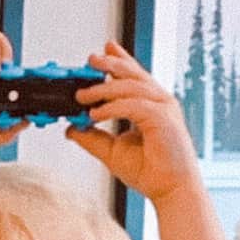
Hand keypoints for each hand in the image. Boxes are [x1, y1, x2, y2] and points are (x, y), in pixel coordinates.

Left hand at [69, 41, 198, 201]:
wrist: (169, 189)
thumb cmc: (149, 170)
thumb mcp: (111, 151)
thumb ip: (92, 137)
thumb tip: (71, 128)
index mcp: (149, 105)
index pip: (133, 77)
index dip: (119, 60)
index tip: (102, 50)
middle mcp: (159, 101)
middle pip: (133, 74)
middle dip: (111, 64)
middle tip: (90, 60)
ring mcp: (163, 108)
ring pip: (131, 88)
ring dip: (104, 89)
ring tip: (82, 96)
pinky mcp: (163, 119)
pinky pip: (134, 106)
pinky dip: (113, 108)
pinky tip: (95, 114)